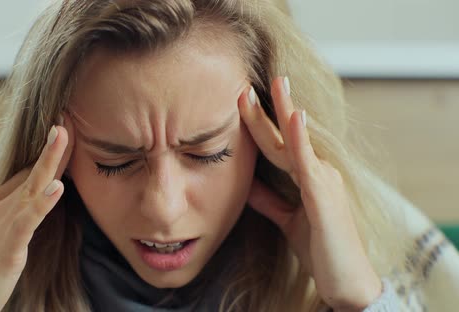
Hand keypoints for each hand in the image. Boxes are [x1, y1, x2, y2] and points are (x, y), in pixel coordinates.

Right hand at [0, 114, 74, 311]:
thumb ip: (16, 217)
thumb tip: (38, 197)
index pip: (27, 174)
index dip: (47, 155)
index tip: (64, 132)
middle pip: (30, 173)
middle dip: (50, 148)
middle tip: (65, 121)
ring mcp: (1, 226)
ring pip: (31, 188)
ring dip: (49, 161)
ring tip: (62, 136)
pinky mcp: (7, 248)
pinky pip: (27, 221)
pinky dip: (42, 203)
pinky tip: (57, 187)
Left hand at [237, 77, 381, 310]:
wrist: (345, 281)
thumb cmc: (321, 248)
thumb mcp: (287, 219)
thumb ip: (269, 200)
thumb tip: (246, 183)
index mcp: (308, 176)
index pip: (278, 144)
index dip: (259, 124)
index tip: (241, 102)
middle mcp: (318, 171)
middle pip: (285, 135)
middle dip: (265, 109)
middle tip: (245, 85)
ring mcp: (324, 179)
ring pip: (298, 139)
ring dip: (285, 110)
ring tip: (275, 82)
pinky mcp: (325, 194)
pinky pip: (309, 161)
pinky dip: (300, 138)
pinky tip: (294, 116)